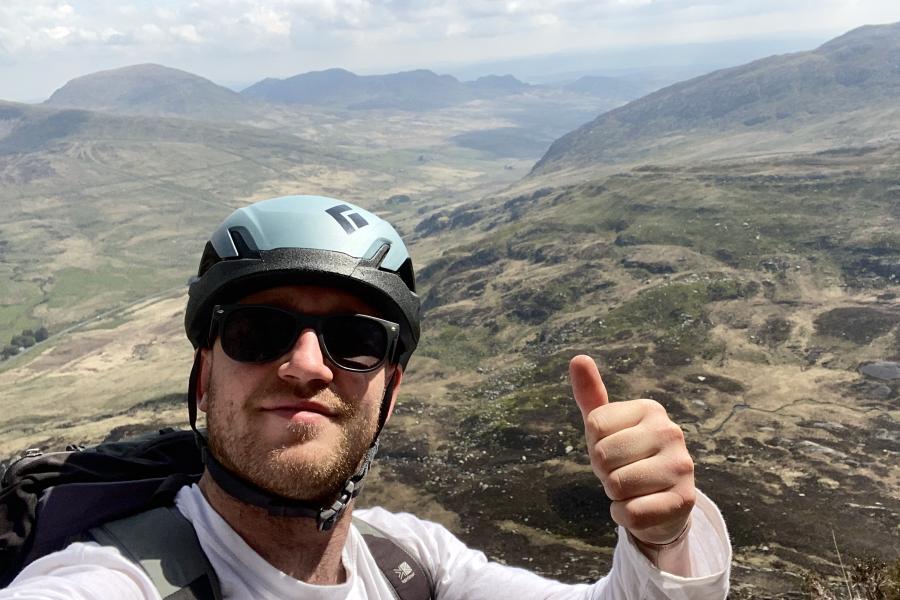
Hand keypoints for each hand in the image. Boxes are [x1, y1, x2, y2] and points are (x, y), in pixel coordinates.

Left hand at [570, 355, 694, 544]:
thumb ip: (591, 395)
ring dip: (615, 495)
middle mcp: (671, 432)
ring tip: (634, 489)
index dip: (595, 445)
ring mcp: (682, 466)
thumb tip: (578, 358)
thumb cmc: (628, 459)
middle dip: (604, 471)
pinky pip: (631, 513)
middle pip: (603, 456)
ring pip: (616, 485)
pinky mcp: (685, 500)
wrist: (662, 505)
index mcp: (650, 409)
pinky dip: (625, 516)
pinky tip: (642, 508)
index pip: (594, 425)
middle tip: (623, 472)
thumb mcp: (607, 427)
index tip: (614, 450)